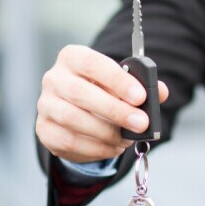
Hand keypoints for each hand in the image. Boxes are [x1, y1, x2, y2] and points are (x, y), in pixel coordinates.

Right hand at [36, 44, 168, 162]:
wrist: (75, 110)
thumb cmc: (101, 91)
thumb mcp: (121, 83)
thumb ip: (142, 85)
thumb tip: (160, 92)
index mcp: (73, 58)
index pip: (92, 64)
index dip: (117, 80)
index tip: (140, 96)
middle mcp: (54, 78)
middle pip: (80, 93)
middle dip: (115, 110)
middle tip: (141, 123)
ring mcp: (45, 105)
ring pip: (73, 119)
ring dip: (106, 132)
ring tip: (127, 138)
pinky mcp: (44, 129)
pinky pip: (69, 141)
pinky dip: (96, 148)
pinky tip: (113, 147)